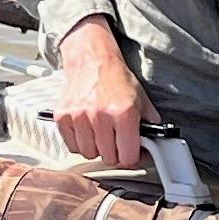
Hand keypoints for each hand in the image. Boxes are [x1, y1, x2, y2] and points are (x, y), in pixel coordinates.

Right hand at [50, 17, 153, 168]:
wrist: (93, 62)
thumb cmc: (117, 79)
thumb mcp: (141, 99)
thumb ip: (150, 123)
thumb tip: (155, 144)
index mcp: (124, 113)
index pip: (127, 156)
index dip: (131, 158)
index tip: (130, 154)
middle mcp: (101, 116)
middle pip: (108, 158)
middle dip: (114, 153)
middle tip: (115, 141)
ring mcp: (79, 117)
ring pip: (89, 154)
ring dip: (96, 149)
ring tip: (100, 134)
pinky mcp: (63, 117)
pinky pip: (72, 146)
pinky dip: (79, 143)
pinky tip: (87, 131)